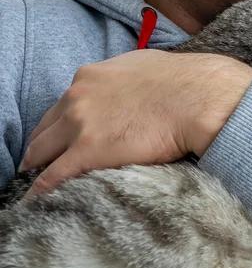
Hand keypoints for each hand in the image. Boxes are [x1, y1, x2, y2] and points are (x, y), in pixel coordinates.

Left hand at [19, 50, 251, 196]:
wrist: (198, 98)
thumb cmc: (182, 81)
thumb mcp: (142, 66)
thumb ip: (122, 77)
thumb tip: (127, 85)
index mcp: (90, 77)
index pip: (62, 105)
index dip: (60, 123)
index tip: (61, 135)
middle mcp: (77, 97)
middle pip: (45, 127)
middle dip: (42, 144)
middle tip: (39, 160)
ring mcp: (79, 124)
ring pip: (41, 151)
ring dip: (37, 166)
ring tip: (35, 180)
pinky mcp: (87, 151)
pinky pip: (52, 177)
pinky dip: (40, 190)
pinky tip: (36, 201)